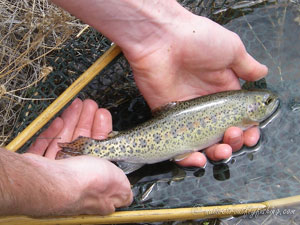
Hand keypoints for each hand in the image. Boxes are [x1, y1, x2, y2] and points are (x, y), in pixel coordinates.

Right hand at [26, 99, 131, 214]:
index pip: (100, 153)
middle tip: (90, 105)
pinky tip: (59, 120)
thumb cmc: (85, 183)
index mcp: (93, 180)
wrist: (49, 185)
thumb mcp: (117, 184)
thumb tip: (128, 197)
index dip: (102, 133)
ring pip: (64, 142)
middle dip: (87, 122)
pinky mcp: (38, 166)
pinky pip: (45, 146)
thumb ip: (123, 189)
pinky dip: (53, 133)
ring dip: (72, 122)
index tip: (102, 116)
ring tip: (78, 104)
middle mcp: (74, 177)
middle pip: (81, 144)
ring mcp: (55, 171)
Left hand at [122, 14, 266, 166]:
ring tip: (221, 150)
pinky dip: (188, 156)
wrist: (162, 39)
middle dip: (233, 142)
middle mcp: (205, 104)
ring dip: (215, 152)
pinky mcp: (167, 118)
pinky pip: (178, 143)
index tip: (251, 135)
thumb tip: (262, 73)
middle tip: (234, 138)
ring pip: (202, 142)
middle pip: (221, 133)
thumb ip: (247, 66)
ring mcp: (186, 113)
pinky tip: (198, 157)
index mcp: (222, 90)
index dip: (247, 128)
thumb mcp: (231, 49)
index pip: (237, 116)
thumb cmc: (198, 40)